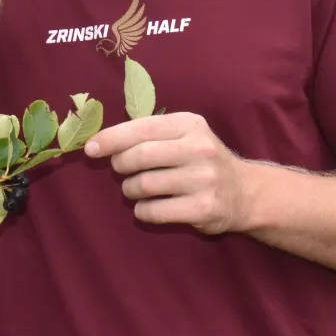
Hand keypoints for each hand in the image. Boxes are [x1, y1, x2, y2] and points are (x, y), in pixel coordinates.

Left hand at [84, 113, 251, 235]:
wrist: (245, 192)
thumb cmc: (202, 160)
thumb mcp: (184, 135)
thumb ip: (149, 133)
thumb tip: (100, 141)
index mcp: (189, 125)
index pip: (141, 128)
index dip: (111, 138)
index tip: (90, 148)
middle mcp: (199, 148)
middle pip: (140, 156)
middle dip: (121, 165)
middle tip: (121, 170)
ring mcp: (203, 179)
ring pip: (144, 185)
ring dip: (130, 189)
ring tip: (134, 189)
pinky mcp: (203, 208)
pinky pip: (154, 211)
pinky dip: (142, 211)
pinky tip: (147, 207)